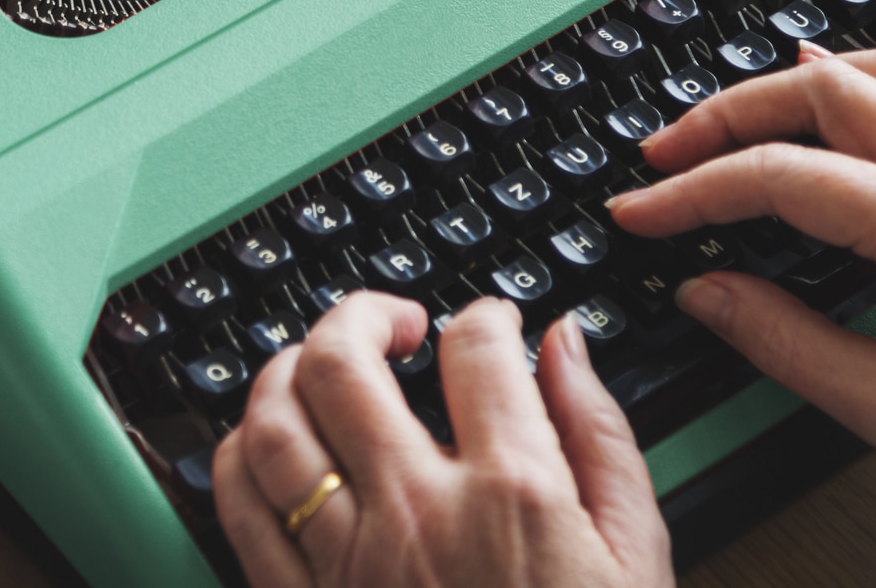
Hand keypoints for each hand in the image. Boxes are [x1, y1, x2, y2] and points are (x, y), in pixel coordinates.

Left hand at [212, 292, 673, 587]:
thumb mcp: (635, 558)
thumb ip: (599, 436)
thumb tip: (564, 346)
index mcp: (515, 494)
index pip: (475, 349)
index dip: (482, 314)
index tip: (486, 324)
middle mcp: (418, 514)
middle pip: (342, 360)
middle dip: (363, 312)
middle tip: (394, 323)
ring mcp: (349, 564)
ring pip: (274, 421)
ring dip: (289, 368)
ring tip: (322, 365)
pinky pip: (240, 508)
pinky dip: (242, 452)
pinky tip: (273, 442)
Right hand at [608, 47, 875, 492]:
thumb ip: (786, 343)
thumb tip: (706, 291)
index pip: (778, 176)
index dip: (693, 192)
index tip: (640, 212)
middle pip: (814, 91)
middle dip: (722, 115)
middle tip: (665, 153)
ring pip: (867, 68)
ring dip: (785, 81)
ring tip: (729, 114)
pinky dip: (855, 74)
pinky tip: (824, 86)